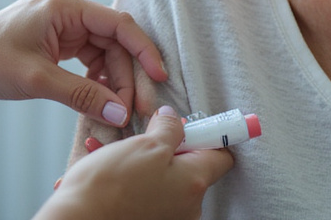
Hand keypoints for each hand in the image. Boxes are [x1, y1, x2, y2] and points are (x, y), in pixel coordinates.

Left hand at [0, 0, 167, 125]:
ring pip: (109, 44)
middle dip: (133, 65)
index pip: (117, 22)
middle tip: (144, 101)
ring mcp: (67, 19)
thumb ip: (82, 96)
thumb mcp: (37, 80)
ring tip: (123, 109)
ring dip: (119, 75)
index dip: (143, 49)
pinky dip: (104, 76)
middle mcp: (68, 3)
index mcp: (62, 1)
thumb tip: (121, 115)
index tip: (160, 75)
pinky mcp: (64, 36)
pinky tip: (107, 98)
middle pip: (116, 31)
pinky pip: (96, 52)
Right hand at [40, 107, 234, 219]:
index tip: (189, 126)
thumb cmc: (109, 187)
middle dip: (168, 149)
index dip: (206, 135)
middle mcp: (188, 207)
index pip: (221, 155)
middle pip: (191, 167)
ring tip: (116, 156)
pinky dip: (133, 183)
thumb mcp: (145, 144)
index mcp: (194, 183)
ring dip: (145, 164)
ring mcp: (169, 219)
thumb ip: (169, 129)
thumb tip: (174, 120)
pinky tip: (110, 172)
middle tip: (144, 139)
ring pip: (165, 181)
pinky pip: (148, 197)